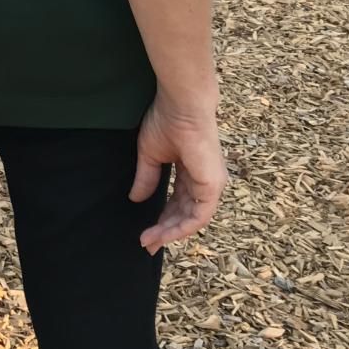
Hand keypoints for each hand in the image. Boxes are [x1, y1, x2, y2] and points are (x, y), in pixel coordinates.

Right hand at [131, 91, 227, 254]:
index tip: (145, 232)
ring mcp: (212, 184)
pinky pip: (198, 215)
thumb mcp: (150, 155)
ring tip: (149, 241)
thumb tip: (135, 199)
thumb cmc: (166, 120)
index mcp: (193, 172)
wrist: (180, 105)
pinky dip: (181, 227)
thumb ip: (147, 178)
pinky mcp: (212, 185)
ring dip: (170, 232)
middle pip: (185, 213)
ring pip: (192, 218)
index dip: (162, 218)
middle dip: (165, 230)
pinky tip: (163, 233)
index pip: (179, 202)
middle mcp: (206, 181)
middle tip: (146, 243)